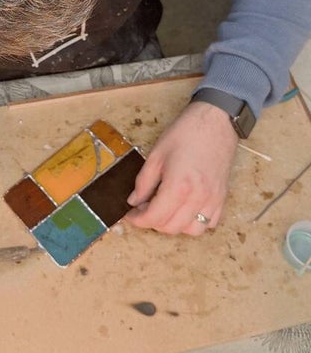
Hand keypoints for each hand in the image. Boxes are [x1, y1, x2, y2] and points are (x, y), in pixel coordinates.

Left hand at [124, 102, 238, 235]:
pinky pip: (209, 223)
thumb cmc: (186, 133)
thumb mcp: (156, 154)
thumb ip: (144, 182)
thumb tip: (134, 201)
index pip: (154, 217)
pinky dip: (195, 221)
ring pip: (191, 230)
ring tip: (166, 209)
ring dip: (175, 225)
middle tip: (144, 207)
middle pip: (171, 228)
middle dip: (153, 222)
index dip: (138, 220)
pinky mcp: (222, 197)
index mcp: (179, 186)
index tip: (131, 214)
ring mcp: (213, 199)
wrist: (215, 121)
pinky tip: (186, 208)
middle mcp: (198, 197)